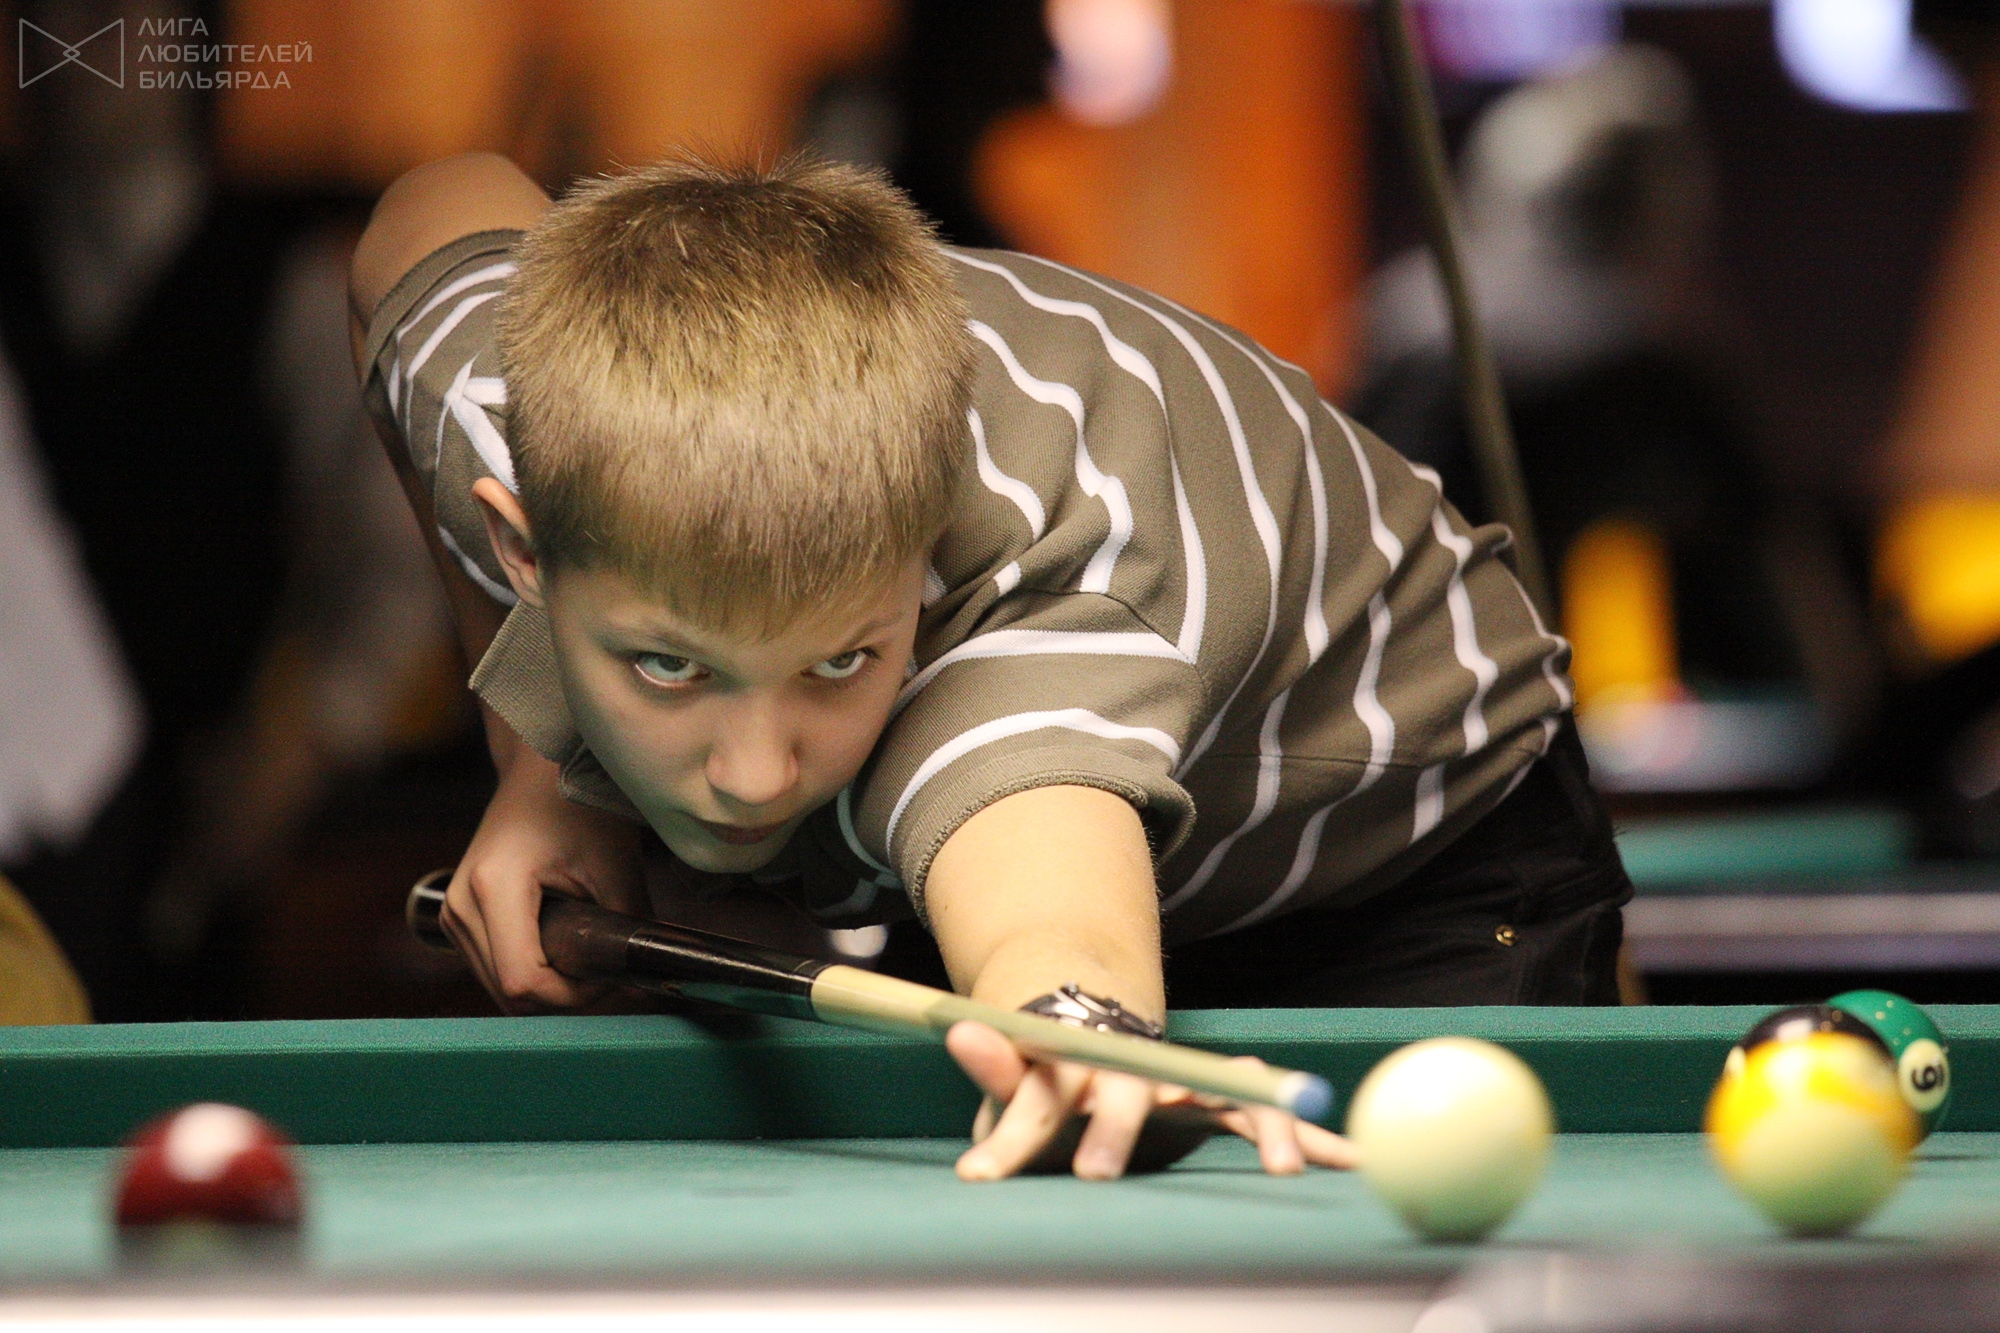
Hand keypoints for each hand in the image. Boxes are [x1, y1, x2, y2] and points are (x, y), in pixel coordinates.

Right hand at [441, 747, 643, 1011]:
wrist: (541, 770)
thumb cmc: (579, 804)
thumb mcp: (615, 866)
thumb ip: (630, 929)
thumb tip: (645, 983)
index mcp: (493, 887)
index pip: (524, 982)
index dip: (572, 995)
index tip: (611, 978)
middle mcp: (459, 905)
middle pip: (509, 993)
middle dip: (565, 996)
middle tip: (609, 973)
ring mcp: (453, 913)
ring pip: (499, 989)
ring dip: (548, 988)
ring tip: (590, 957)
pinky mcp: (458, 918)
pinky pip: (494, 969)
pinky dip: (532, 971)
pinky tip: (564, 950)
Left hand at [944, 1020, 1357, 1180]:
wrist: (1100, 1026)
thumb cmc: (1051, 1070)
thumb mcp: (1017, 1075)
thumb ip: (994, 1066)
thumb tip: (956, 1031)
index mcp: (1076, 1063)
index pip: (1038, 1094)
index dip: (1010, 1135)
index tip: (976, 1175)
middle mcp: (1137, 1067)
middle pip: (1137, 1087)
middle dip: (1120, 1130)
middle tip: (1097, 1174)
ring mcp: (1187, 1082)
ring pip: (1230, 1090)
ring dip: (1263, 1126)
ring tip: (1285, 1170)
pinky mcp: (1222, 1105)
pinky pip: (1269, 1119)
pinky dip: (1315, 1144)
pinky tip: (1356, 1167)